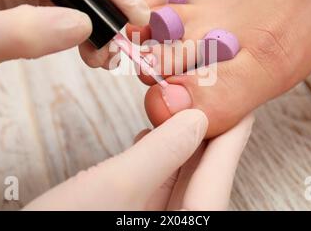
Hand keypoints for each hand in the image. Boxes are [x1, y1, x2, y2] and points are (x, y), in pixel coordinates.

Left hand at [0, 0, 148, 107]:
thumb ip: (23, 32)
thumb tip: (83, 25)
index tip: (134, 15)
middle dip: (105, 8)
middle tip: (126, 41)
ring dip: (99, 26)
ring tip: (107, 55)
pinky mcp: (26, 10)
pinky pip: (67, 18)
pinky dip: (85, 36)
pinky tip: (92, 54)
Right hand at [23, 110, 253, 209]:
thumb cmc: (68, 227)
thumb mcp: (117, 186)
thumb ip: (161, 153)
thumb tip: (194, 119)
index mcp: (188, 223)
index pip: (220, 172)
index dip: (232, 133)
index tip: (243, 102)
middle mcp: (177, 222)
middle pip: (203, 173)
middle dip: (205, 130)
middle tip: (209, 93)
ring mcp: (153, 220)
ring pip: (179, 176)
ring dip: (180, 140)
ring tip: (183, 105)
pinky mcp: (133, 215)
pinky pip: (157, 182)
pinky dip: (158, 156)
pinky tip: (151, 136)